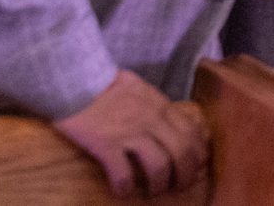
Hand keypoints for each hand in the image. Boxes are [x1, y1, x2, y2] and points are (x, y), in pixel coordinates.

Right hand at [54, 71, 207, 197]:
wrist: (74, 81)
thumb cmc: (106, 86)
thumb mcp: (141, 89)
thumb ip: (156, 105)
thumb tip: (169, 121)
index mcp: (161, 105)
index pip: (191, 131)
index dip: (198, 152)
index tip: (196, 166)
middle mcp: (151, 119)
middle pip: (181, 151)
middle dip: (185, 174)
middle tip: (180, 187)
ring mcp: (130, 132)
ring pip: (159, 165)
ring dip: (160, 183)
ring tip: (154, 191)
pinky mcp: (106, 144)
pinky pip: (123, 172)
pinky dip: (125, 187)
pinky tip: (122, 192)